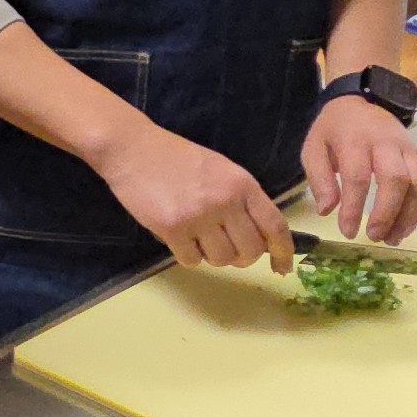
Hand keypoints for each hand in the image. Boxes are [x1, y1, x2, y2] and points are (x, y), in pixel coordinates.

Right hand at [99, 123, 293, 270]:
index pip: (275, 225)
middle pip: (250, 250)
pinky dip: (188, 255)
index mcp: (242, 184)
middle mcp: (225, 201)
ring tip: (199, 239)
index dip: (283, 251)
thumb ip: (242, 199)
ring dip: (213, 256)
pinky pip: (192, 260)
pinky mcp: (172, 228)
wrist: (133, 149)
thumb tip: (260, 237)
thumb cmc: (178, 158)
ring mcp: (198, 216)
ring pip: (222, 259)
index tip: (283, 267)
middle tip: (228, 250)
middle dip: (242, 257)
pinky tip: (179, 238)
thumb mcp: (221, 170)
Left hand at [303, 95, 416, 243]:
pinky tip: (405, 226)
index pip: (358, 176)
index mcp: (355, 140)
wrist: (359, 102)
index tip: (348, 231)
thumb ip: (319, 179)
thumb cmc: (334, 130)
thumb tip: (327, 210)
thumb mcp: (313, 149)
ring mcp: (407, 149)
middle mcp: (386, 143)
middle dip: (387, 212)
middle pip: (396, 179)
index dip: (354, 207)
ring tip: (392, 238)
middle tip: (374, 236)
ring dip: (408, 215)